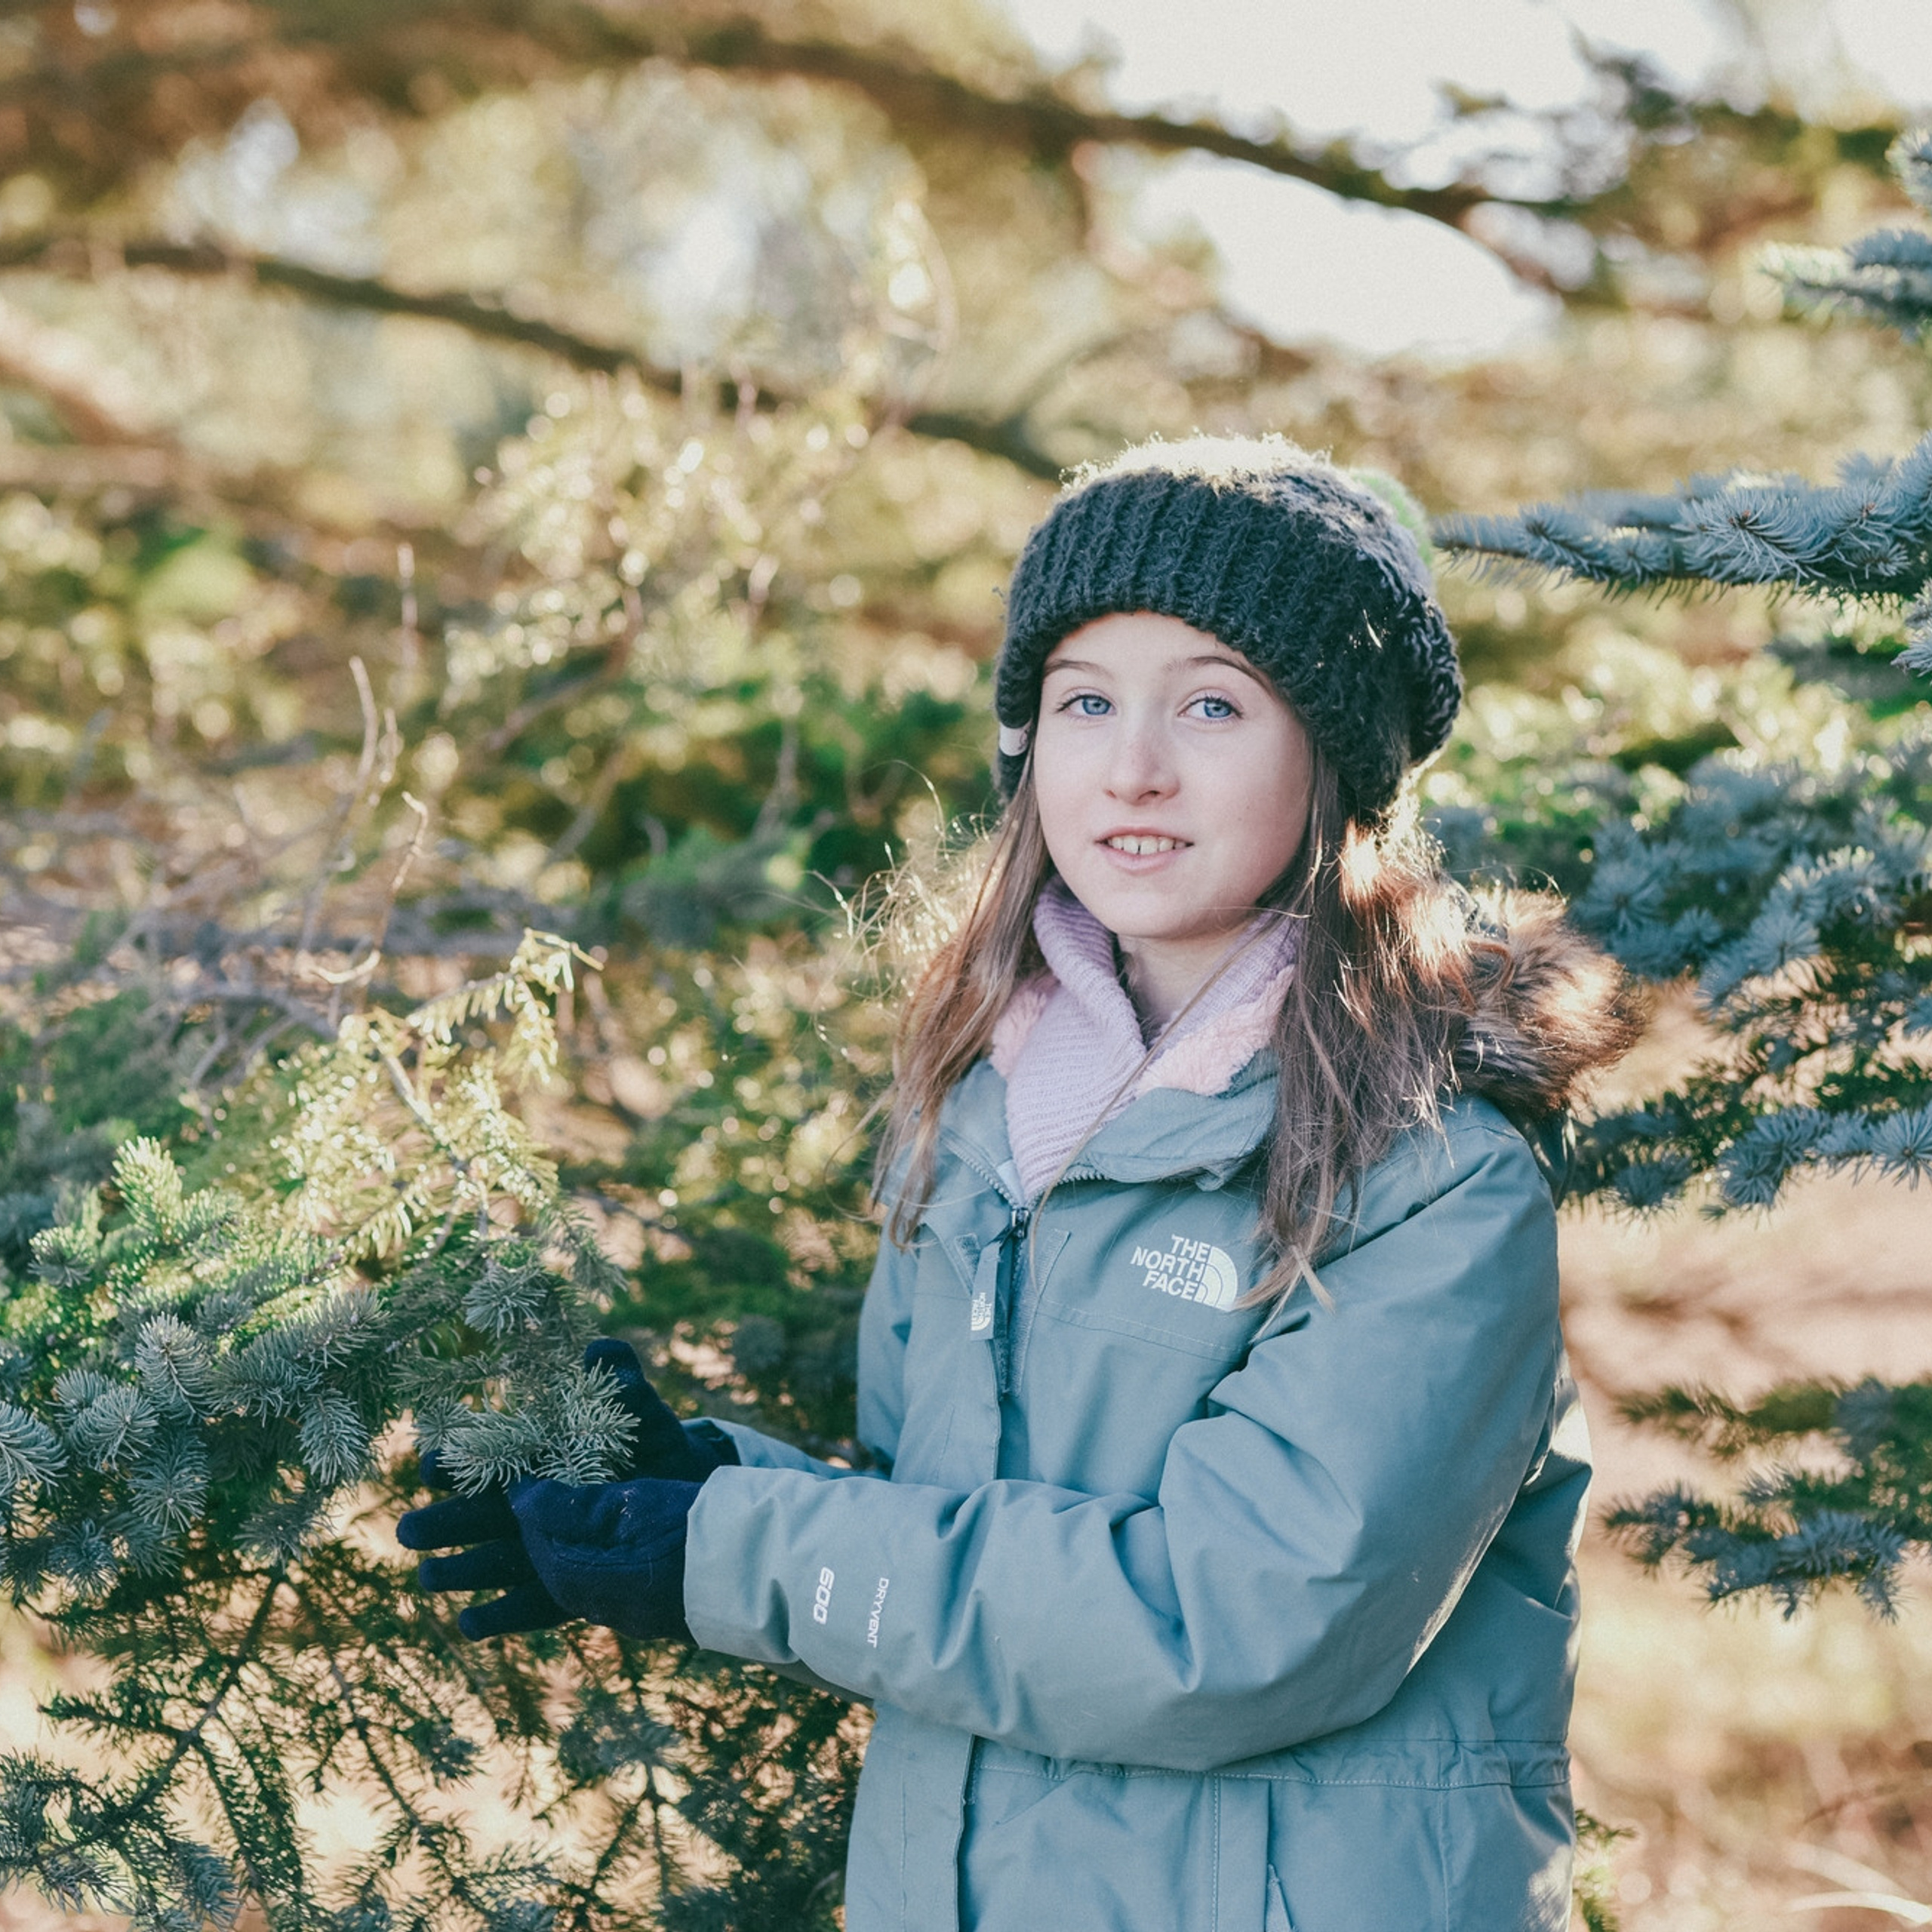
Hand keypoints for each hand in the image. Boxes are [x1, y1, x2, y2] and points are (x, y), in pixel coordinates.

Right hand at [397, 1338, 730, 1638]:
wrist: (691, 1494)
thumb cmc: (654, 1446)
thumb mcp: (640, 1413)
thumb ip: (621, 1381)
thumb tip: (599, 1348)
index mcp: (539, 1458)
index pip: (488, 1457)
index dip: (458, 1459)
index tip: (433, 1463)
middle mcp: (532, 1505)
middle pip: (480, 1514)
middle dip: (444, 1522)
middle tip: (408, 1530)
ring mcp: (546, 1547)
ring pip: (495, 1561)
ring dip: (461, 1571)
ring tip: (429, 1579)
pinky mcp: (569, 1585)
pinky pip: (531, 1604)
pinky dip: (501, 1615)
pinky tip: (469, 1626)